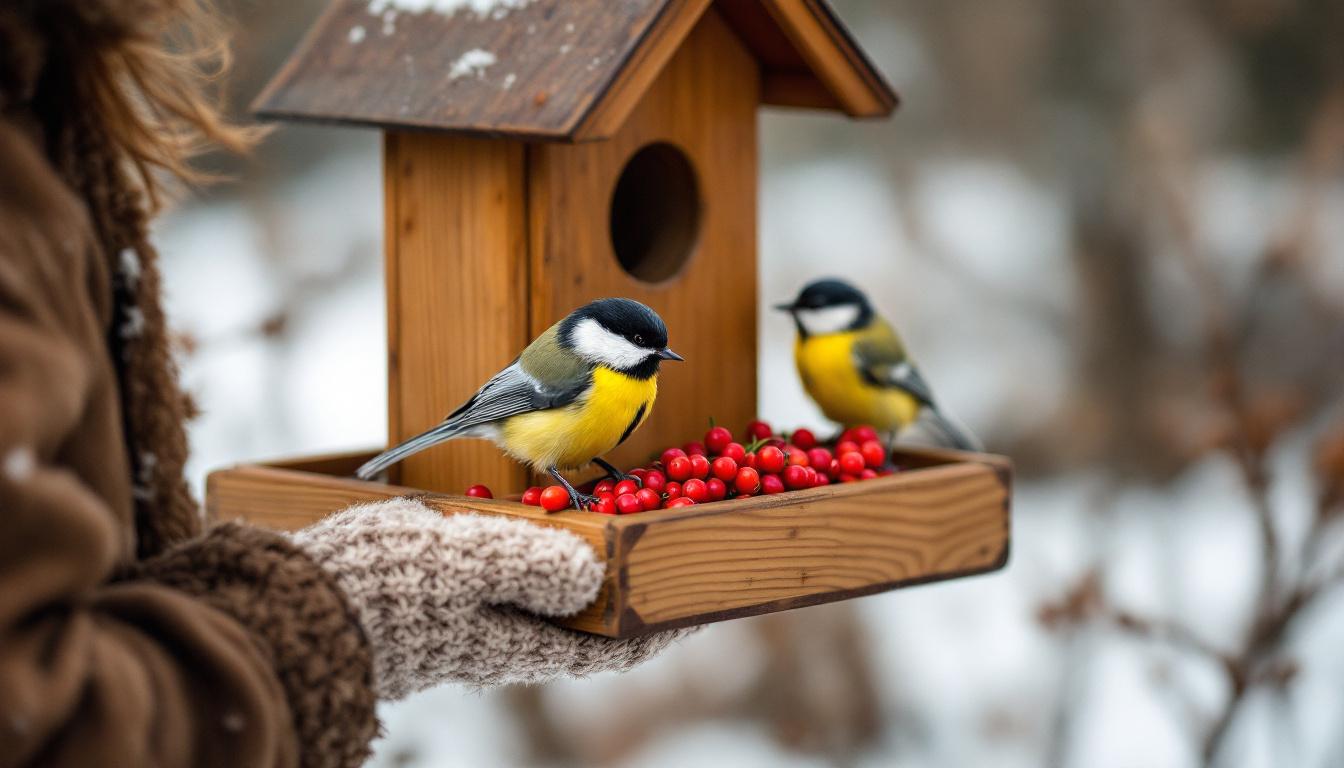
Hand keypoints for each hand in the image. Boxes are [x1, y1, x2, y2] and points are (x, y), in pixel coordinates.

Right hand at [290, 498, 687, 698]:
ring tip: (631, 520)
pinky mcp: (451, 591)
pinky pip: (521, 571)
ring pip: (560, 593)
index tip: (709, 604)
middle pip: (595, 620)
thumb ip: (532, 563)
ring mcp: (479, 614)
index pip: (616, 648)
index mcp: (524, 640)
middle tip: (675, 545)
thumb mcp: (465, 565)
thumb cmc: (383, 587)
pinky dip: (551, 544)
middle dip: (639, 590)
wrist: (299, 604)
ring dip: (601, 562)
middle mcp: (510, 634)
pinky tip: (551, 513)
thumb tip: (598, 571)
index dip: (667, 627)